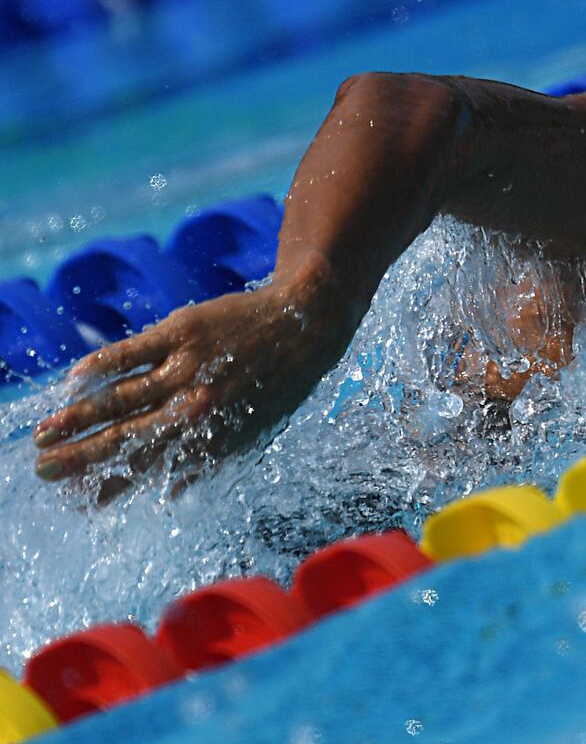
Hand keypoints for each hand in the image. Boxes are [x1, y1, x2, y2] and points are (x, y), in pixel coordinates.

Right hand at [33, 273, 355, 485]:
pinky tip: (73, 379)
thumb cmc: (278, 381)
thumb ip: (207, 461)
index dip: (109, 485)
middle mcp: (196, 406)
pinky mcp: (183, 332)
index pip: (149, 467)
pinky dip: (101, 365)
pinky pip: (132, 351)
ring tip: (43, 433)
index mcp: (212, 436)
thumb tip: (168, 497)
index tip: (76, 500)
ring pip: (120, 397)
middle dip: (80, 457)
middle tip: (44, 470)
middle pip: (125, 437)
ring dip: (77, 418)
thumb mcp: (251, 429)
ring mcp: (187, 368)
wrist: (306, 322)